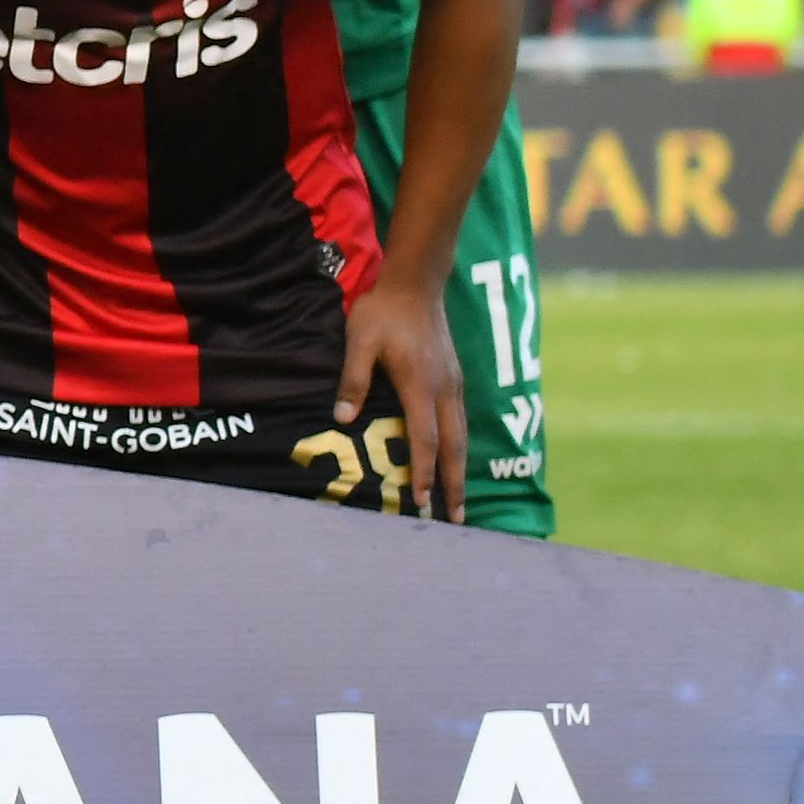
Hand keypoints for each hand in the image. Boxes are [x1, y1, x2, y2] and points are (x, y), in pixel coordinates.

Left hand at [336, 262, 468, 521]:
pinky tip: (454, 462)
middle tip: (455, 519)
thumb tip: (342, 419)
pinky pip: (460, 422)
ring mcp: (454, 385)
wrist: (415, 284)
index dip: (422, 472)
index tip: (420, 501)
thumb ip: (352, 380)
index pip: (424, 438)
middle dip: (454, 485)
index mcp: (420, 385)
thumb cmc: (382, 312)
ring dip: (460, 471)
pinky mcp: (455, 379)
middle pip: (453, 447)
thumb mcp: (358, 342)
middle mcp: (445, 390)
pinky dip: (459, 448)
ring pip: (462, 436)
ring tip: (458, 502)